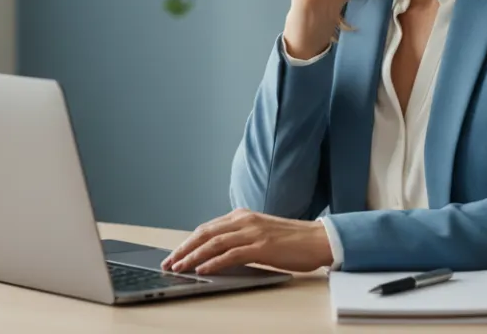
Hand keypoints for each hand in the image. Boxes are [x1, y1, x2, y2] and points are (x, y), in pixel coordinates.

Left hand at [160, 209, 333, 274]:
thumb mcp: (260, 233)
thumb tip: (217, 254)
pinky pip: (231, 254)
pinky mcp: (261, 246)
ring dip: (193, 256)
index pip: (207, 228)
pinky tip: (202, 270)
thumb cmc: (292, 240)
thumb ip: (240, 238)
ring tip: (179, 268)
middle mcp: (244, 220)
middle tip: (168, 262)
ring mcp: (252, 232)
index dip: (188, 242)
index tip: (174, 254)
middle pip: (205, 233)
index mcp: (242, 216)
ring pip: (214, 243)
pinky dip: (213, 262)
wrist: (318, 239)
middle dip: (184, 248)